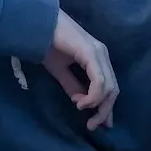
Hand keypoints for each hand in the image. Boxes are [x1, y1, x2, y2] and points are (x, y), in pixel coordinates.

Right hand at [43, 10, 117, 130]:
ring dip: (97, 105)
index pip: (110, 87)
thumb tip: (81, 103)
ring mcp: (98, 53)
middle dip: (105, 111)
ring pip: (109, 87)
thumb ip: (73, 86)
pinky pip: (99, 81)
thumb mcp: (61, 71)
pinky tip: (81, 102)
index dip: (106, 108)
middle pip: (113, 90)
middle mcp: (102, 55)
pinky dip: (93, 95)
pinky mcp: (91, 53)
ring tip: (81, 109)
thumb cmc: (47, 44)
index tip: (98, 124)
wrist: (37, 24)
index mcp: (98, 58)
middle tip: (92, 125)